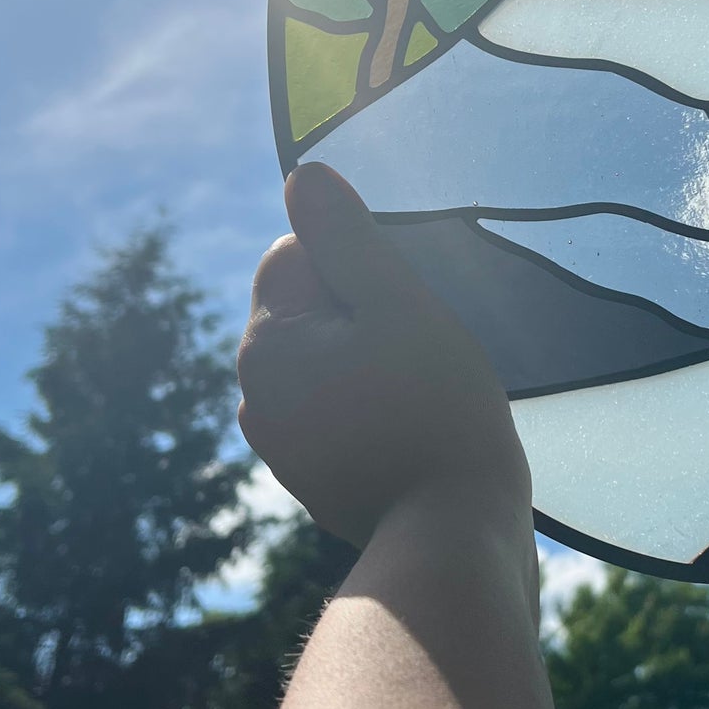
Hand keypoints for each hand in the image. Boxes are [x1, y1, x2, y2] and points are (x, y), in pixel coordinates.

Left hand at [238, 163, 532, 552]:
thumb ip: (347, 238)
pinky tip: (410, 420)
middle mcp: (254, 395)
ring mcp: (280, 442)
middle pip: (310, 305)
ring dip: (367, 355)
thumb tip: (302, 175)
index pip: (296, 252)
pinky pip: (335, 404)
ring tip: (418, 386)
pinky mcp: (311, 475)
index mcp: (264, 345)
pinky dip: (368, 400)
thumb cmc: (436, 406)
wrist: (455, 533)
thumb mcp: (398, 303)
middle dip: (362, 309)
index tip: (400, 305)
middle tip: (416, 346)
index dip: (358, 264)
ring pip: (326, 355)